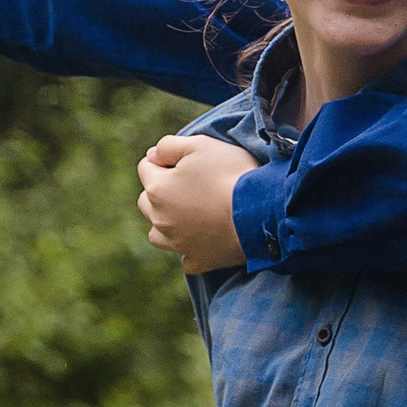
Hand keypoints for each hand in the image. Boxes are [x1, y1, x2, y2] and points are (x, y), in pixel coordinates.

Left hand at [137, 132, 257, 267]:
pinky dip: (190, 249)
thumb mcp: (200, 145)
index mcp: (158, 190)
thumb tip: (153, 154)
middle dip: (160, 190)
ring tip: (188, 214)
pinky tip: (203, 240)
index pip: (146, 167)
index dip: (164, 159)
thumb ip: (169, 146)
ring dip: (167, 222)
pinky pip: (186, 258)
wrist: (260, 212)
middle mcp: (160, 220)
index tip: (186, 159)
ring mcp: (178, 244)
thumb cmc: (231, 174)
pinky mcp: (198, 261)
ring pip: (158, 233)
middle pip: (147, 202)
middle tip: (187, 184)